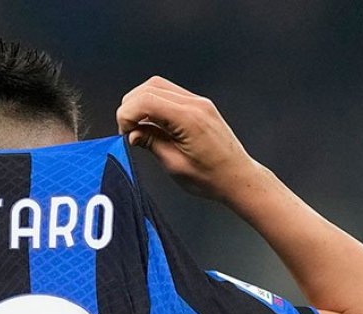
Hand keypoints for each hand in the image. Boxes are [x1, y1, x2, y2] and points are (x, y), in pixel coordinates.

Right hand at [116, 76, 258, 200]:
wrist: (237, 177)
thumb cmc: (212, 177)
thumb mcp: (174, 164)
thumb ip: (151, 143)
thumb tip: (132, 134)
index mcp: (189, 119)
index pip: (146, 100)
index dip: (127, 115)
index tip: (125, 133)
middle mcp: (195, 105)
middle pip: (149, 88)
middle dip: (131, 108)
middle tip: (129, 131)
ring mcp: (198, 102)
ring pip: (157, 87)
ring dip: (141, 103)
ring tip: (139, 128)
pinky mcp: (198, 106)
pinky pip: (169, 94)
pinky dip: (153, 104)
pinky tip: (152, 124)